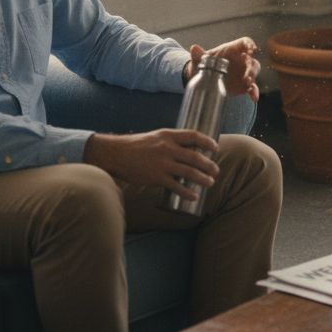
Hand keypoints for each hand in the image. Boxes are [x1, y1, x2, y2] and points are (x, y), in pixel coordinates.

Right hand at [84, 129, 220, 200]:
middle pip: (195, 156)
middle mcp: (167, 148)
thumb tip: (189, 150)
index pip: (194, 136)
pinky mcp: (156, 177)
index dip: (207, 142)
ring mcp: (162, 163)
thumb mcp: (156, 137)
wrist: (116, 154)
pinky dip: (187, 192)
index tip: (215, 148)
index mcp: (168, 135)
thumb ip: (171, 142)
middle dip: (209, 165)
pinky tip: (194, 196)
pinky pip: (176, 186)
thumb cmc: (136, 146)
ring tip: (210, 182)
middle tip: (216, 170)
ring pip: (189, 172)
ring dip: (203, 178)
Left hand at [187, 37, 259, 101]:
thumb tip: (194, 48)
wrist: (202, 79)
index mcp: (232, 50)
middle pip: (251, 60)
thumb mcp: (199, 59)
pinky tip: (253, 97)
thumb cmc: (204, 64)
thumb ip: (198, 54)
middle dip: (251, 67)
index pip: (245, 43)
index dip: (250, 45)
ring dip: (252, 77)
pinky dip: (254, 92)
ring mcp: (243, 72)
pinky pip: (252, 87)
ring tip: (247, 83)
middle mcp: (240, 60)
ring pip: (253, 72)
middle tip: (247, 75)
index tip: (252, 50)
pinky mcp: (244, 84)